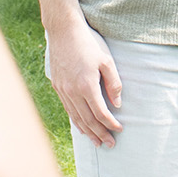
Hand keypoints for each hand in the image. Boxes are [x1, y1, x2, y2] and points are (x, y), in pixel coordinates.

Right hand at [44, 21, 124, 146]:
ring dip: (88, 132)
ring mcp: (63, 90)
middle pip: (88, 120)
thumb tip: (117, 104)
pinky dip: (76, 121)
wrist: (63, 31)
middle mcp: (72, 91)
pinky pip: (68, 109)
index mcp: (86, 85)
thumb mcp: (106, 61)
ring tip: (97, 142)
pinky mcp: (58, 86)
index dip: (111, 124)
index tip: (120, 130)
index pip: (101, 113)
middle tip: (110, 145)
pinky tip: (82, 128)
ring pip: (76, 118)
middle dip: (100, 134)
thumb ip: (113, 83)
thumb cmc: (88, 44)